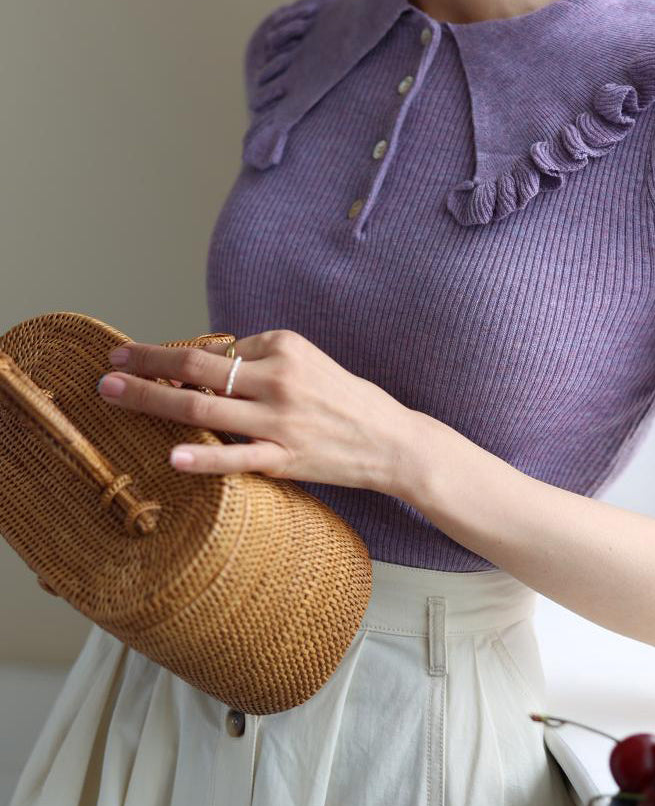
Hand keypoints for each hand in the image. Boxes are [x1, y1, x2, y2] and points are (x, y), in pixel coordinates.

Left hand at [97, 329, 418, 494]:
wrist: (392, 441)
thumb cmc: (347, 400)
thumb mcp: (310, 361)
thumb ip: (263, 358)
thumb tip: (214, 361)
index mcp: (285, 346)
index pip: (220, 349)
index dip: (188, 360)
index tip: (157, 366)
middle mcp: (279, 379)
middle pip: (197, 368)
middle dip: (147, 363)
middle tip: (110, 362)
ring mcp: (280, 421)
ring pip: (204, 408)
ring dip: (150, 398)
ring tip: (113, 392)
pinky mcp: (285, 458)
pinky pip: (238, 458)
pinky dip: (205, 457)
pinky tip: (172, 456)